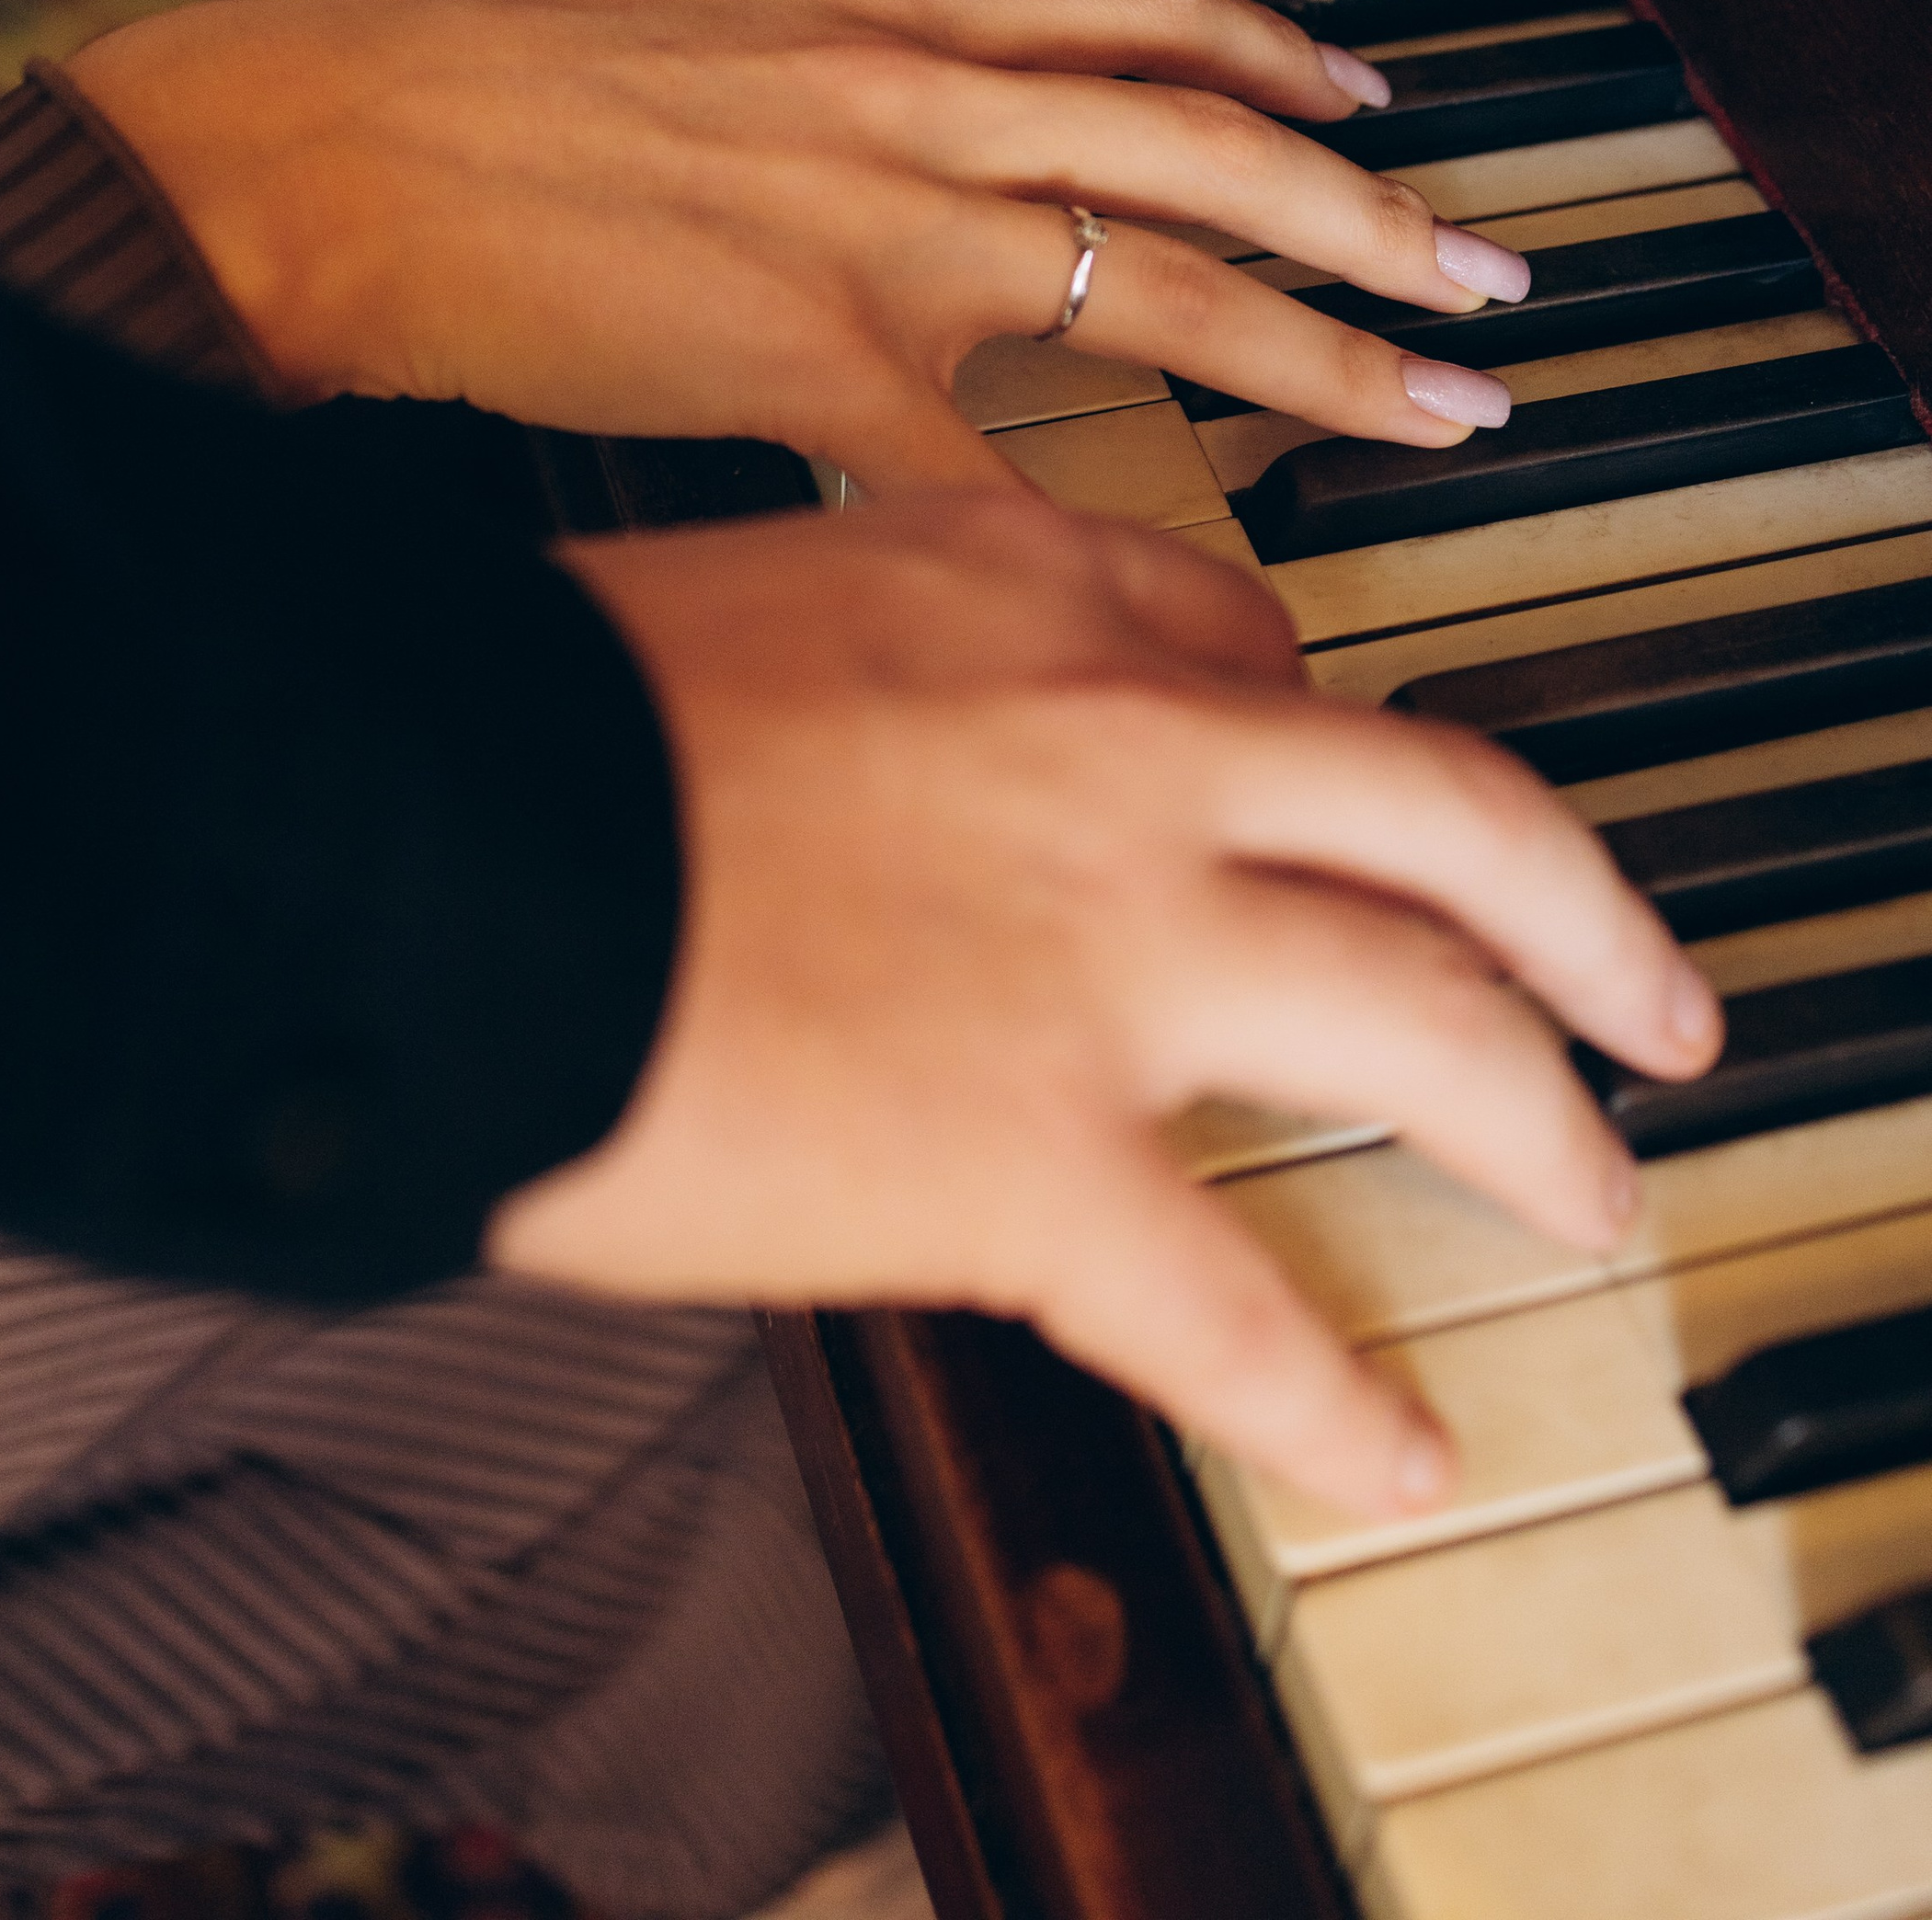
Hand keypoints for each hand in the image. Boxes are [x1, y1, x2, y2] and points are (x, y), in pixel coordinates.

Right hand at [66, 0, 1535, 474]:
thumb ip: (750, 29)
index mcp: (855, 3)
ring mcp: (868, 221)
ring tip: (1438, 388)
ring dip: (1316, 334)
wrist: (304, 152)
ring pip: (1157, 263)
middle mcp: (899, 92)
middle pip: (1199, 133)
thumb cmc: (423, 71)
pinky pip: (986, 466)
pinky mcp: (801, 352)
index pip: (1120, 4)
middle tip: (1483, 270)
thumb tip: (790, 50)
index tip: (1362, 94)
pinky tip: (1181, 611)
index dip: (1268, 46)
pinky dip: (1088, 542)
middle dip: (1364, 205)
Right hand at [493, 494, 1721, 1518]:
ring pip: (1433, 1026)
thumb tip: (864, 760)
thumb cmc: (507, 720)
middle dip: (1582, 913)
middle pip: (1457, 815)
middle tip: (1636, 989)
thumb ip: (857, 670)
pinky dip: (1335, 1399)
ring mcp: (1109, 951)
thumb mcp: (724, 606)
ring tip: (1589, 1187)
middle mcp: (1121, 748)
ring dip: (1541, 1123)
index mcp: (1020, 595)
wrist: (408, 827)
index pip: (1260, 654)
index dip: (1335, 740)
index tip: (1352, 796)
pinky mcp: (1040, 1160)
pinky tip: (1392, 1448)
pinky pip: (1245, 1312)